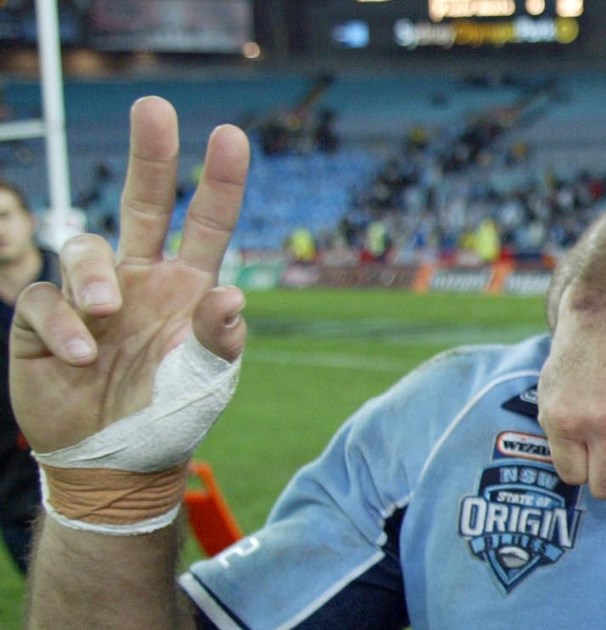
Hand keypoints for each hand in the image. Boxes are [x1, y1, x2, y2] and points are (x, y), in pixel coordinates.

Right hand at [10, 96, 248, 455]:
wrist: (118, 463)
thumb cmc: (173, 413)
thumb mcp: (208, 378)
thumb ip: (220, 337)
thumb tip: (231, 294)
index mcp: (189, 285)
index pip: (209, 222)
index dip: (221, 181)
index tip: (231, 135)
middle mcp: (141, 278)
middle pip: (143, 201)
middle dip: (150, 154)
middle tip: (153, 107)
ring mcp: (92, 296)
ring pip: (83, 245)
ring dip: (94, 272)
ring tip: (107, 310)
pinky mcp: (44, 322)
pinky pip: (43, 299)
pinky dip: (64, 325)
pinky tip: (83, 355)